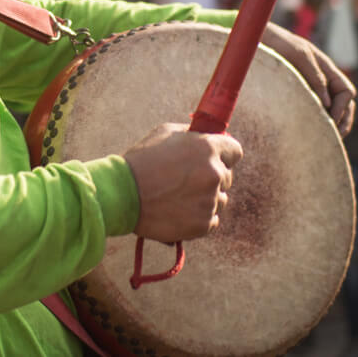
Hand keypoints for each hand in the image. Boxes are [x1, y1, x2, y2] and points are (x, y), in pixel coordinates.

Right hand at [124, 123, 242, 242]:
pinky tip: (178, 210)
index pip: (235, 151)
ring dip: (205, 198)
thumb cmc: (141, 160)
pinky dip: (198, 217)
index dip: (224, 154)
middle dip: (211, 177)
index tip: (213, 158)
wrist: (121, 194)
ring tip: (178, 196)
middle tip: (186, 179)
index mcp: (208, 148)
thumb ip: (192, 135)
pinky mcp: (202, 224)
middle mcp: (214, 174)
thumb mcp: (165, 133)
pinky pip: (211, 220)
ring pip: (219, 200)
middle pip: (227, 177)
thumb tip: (208, 137)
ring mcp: (209, 201)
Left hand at [260, 23, 354, 135]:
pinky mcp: (298, 94)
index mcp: (327, 68)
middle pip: (344, 104)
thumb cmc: (280, 44)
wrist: (260, 40)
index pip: (346, 91)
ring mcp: (312, 87)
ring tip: (325, 139)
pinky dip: (317, 121)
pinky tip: (310, 132)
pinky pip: (314, 110)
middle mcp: (323, 79)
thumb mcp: (299, 56)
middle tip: (333, 138)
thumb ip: (315, 77)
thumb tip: (327, 104)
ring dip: (332, 124)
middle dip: (342, 120)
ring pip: (331, 109)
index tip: (329, 119)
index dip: (342, 107)